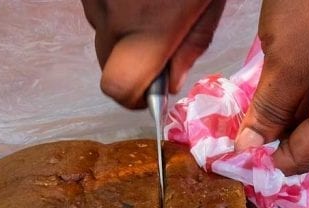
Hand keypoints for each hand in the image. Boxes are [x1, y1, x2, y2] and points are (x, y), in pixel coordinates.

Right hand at [81, 0, 225, 108]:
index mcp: (150, 27)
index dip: (134, 97)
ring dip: (124, 30)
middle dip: (131, 60)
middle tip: (159, 39)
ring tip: (151, 5)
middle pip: (107, 63)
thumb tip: (173, 82)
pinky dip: (116, 8)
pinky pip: (99, 10)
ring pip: (103, 33)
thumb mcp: (210, 1)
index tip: (151, 92)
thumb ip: (193, 44)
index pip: (120, 88)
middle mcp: (112, 16)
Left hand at [234, 0, 308, 174]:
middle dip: (275, 143)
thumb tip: (250, 150)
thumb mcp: (286, 59)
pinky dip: (287, 96)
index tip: (237, 167)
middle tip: (233, 146)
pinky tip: (259, 96)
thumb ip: (269, 109)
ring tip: (241, 123)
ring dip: (278, 120)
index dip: (276, 164)